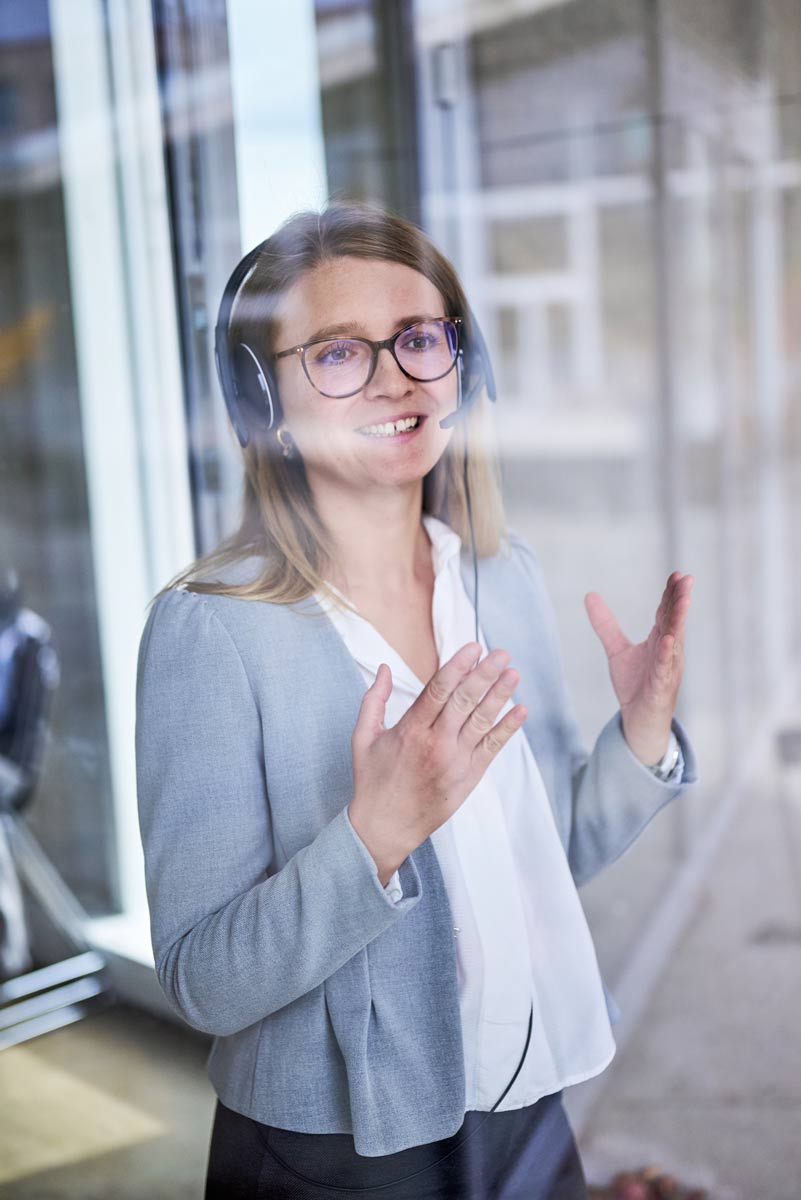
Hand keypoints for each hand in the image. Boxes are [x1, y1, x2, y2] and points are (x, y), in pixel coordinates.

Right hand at [349, 643, 526, 884]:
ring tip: (513, 674)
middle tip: (501, 653)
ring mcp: (455, 761)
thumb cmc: (372, 781)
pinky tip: (520, 710)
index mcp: (410, 730)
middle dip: (484, 674)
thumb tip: (384, 667)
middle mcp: (436, 744)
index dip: (458, 666)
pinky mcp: (468, 777)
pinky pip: (492, 748)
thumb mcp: (363, 737)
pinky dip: (507, 729)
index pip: (438, 690)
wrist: (385, 828)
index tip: (472, 647)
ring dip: (500, 696)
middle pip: (465, 701)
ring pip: (482, 722)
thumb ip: (374, 699)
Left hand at [583, 571, 693, 764]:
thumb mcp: (617, 651)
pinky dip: (667, 655)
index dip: (670, 595)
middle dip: (680, 601)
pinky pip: (664, 669)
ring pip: (675, 642)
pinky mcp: (660, 688)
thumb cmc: (635, 685)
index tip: (676, 575)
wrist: (638, 721)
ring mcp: (667, 670)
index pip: (666, 614)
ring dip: (679, 621)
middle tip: (686, 579)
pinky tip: (669, 640)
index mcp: (661, 642)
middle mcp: (669, 653)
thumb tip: (590, 594)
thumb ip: (606, 625)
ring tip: (683, 600)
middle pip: (674, 622)